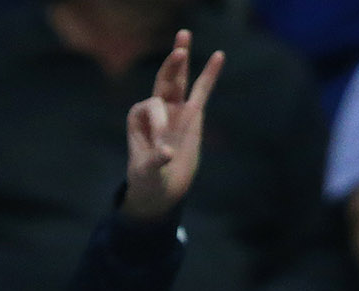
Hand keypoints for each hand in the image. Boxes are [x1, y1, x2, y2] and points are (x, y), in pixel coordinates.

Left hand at [123, 29, 223, 220]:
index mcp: (139, 117)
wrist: (162, 188)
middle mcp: (157, 108)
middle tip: (178, 52)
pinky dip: (210, 75)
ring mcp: (175, 109)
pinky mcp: (193, 115)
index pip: (152, 106)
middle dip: (170, 66)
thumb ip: (155, 161)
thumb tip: (168, 153)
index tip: (164, 150)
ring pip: (179, 79)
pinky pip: (202, 91)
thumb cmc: (149, 179)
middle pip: (163, 80)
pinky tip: (220, 55)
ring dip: (181, 58)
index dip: (158, 123)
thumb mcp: (147, 172)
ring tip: (184, 34)